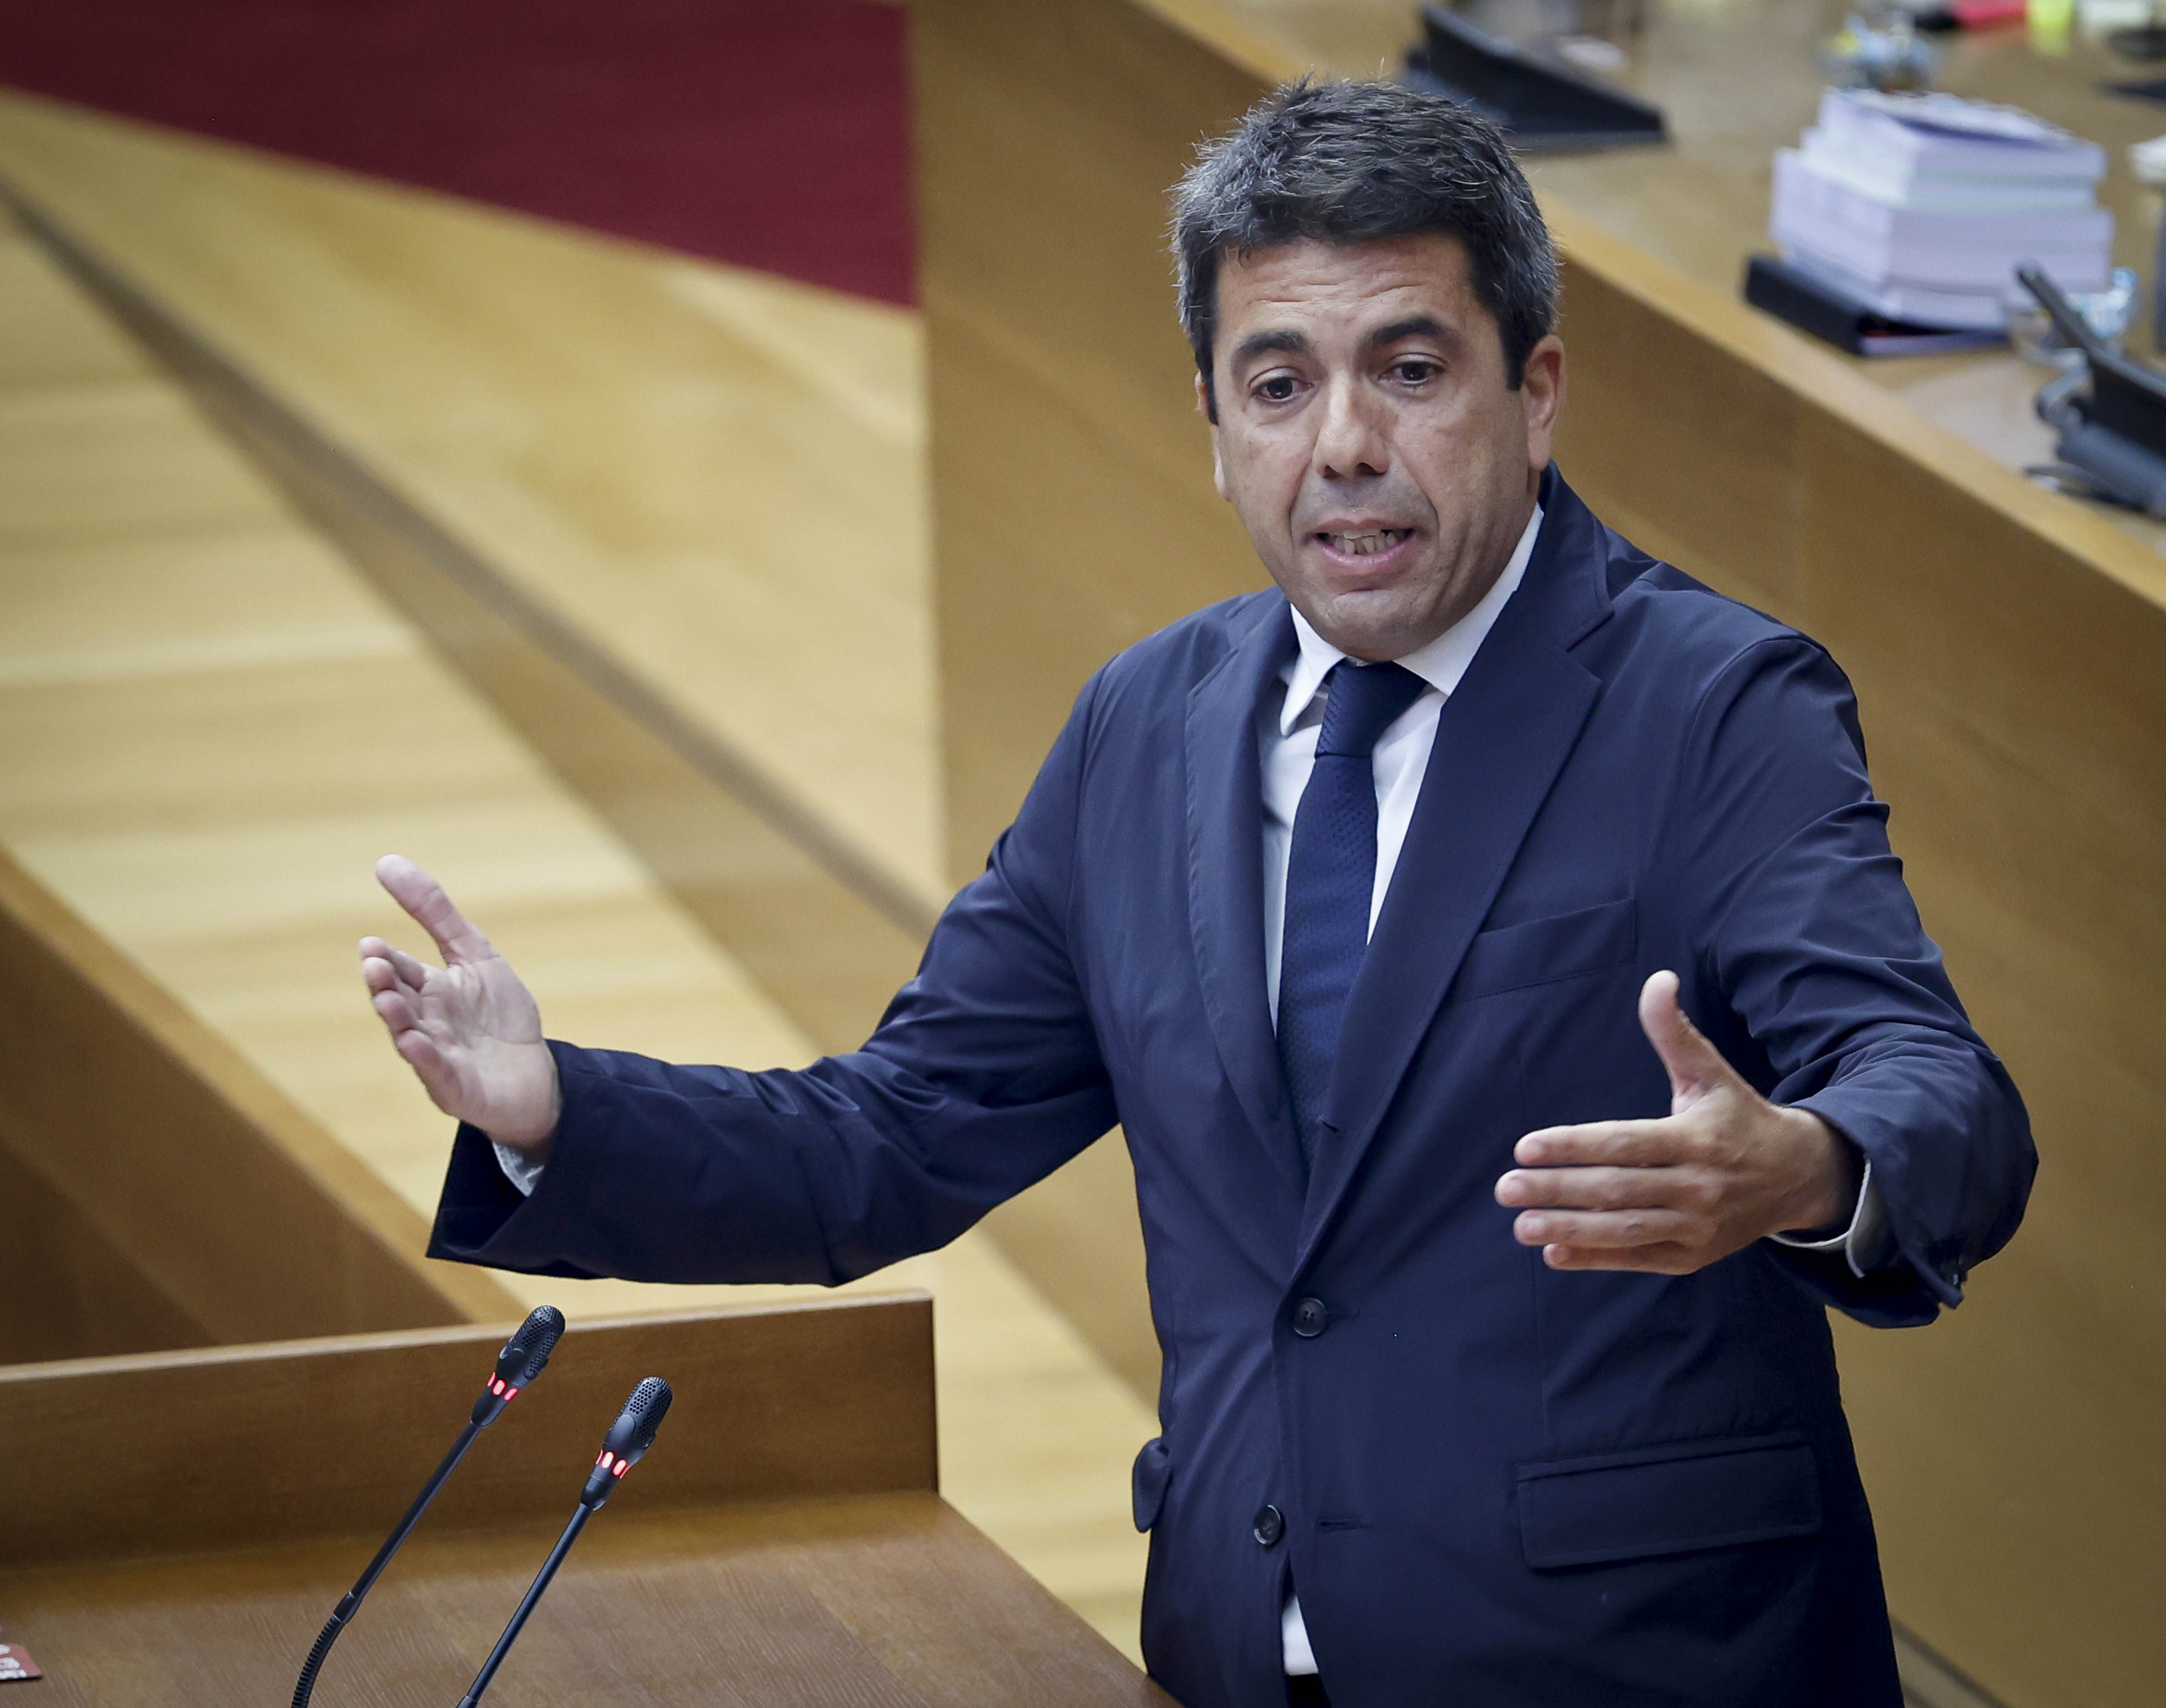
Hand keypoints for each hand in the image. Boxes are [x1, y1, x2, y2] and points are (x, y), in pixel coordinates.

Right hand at [358, 855, 560, 1154]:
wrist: (535, 1074)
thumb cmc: (500, 1015)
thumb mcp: (476, 955)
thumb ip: (436, 914)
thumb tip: (387, 861)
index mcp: (428, 990)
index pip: (400, 969)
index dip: (385, 958)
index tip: (370, 944)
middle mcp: (425, 1022)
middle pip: (398, 1000)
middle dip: (384, 984)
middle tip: (373, 964)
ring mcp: (437, 1057)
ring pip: (409, 1036)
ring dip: (396, 1018)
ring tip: (387, 999)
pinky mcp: (455, 1088)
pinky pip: (436, 1073)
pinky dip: (425, 1058)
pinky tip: (416, 1042)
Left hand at [1493, 971, 1858, 1273]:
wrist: (1797, 1177)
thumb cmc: (1739, 1118)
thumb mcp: (1711, 1073)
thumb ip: (1675, 1033)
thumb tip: (1658, 979)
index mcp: (1696, 1139)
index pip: (1624, 1143)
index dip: (1574, 1146)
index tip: (1525, 1147)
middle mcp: (1698, 1186)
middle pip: (1617, 1189)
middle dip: (1558, 1190)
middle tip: (1506, 1188)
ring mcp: (1697, 1226)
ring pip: (1626, 1229)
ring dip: (1570, 1230)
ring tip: (1520, 1226)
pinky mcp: (1694, 1256)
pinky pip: (1640, 1259)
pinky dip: (1598, 1259)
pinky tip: (1556, 1253)